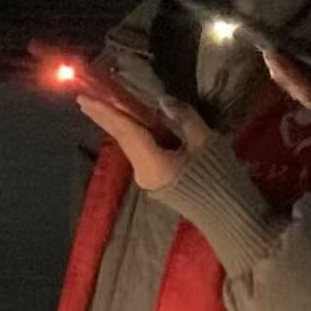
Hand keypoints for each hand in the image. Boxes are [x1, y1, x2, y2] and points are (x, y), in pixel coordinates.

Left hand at [75, 95, 211, 191]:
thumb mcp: (206, 142)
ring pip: (128, 145)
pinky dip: (130, 134)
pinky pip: (139, 150)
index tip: (86, 98)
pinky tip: (124, 123)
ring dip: (114, 125)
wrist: (227, 211)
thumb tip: (162, 100)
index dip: (107, 112)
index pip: (126, 132)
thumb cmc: (219, 176)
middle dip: (102, 117)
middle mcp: (142, 172)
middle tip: (82, 100)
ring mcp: (146, 178)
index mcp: (152, 164)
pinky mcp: (154, 179)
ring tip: (98, 107)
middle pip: (121, 139)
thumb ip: (184, 118)